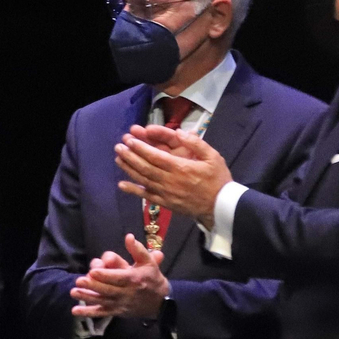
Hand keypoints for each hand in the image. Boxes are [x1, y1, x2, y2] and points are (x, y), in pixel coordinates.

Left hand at [69, 234, 168, 318]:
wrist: (161, 302)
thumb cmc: (152, 278)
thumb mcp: (148, 262)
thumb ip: (137, 249)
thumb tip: (128, 237)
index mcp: (134, 279)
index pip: (118, 278)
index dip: (105, 275)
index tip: (92, 271)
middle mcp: (127, 293)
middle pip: (108, 290)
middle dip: (93, 286)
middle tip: (78, 281)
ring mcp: (121, 304)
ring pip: (102, 301)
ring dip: (87, 297)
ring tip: (73, 292)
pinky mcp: (117, 312)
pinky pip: (102, 313)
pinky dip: (89, 313)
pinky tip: (75, 311)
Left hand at [114, 126, 231, 224]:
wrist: (221, 207)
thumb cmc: (217, 180)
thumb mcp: (213, 157)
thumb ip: (196, 143)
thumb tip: (179, 132)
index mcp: (181, 168)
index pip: (155, 156)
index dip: (140, 148)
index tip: (129, 140)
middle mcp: (170, 180)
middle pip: (145, 167)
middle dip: (130, 156)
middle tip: (119, 146)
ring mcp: (166, 193)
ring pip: (143, 180)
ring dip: (128, 169)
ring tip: (118, 159)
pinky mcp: (165, 203)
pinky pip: (146, 196)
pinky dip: (133, 190)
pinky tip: (121, 185)